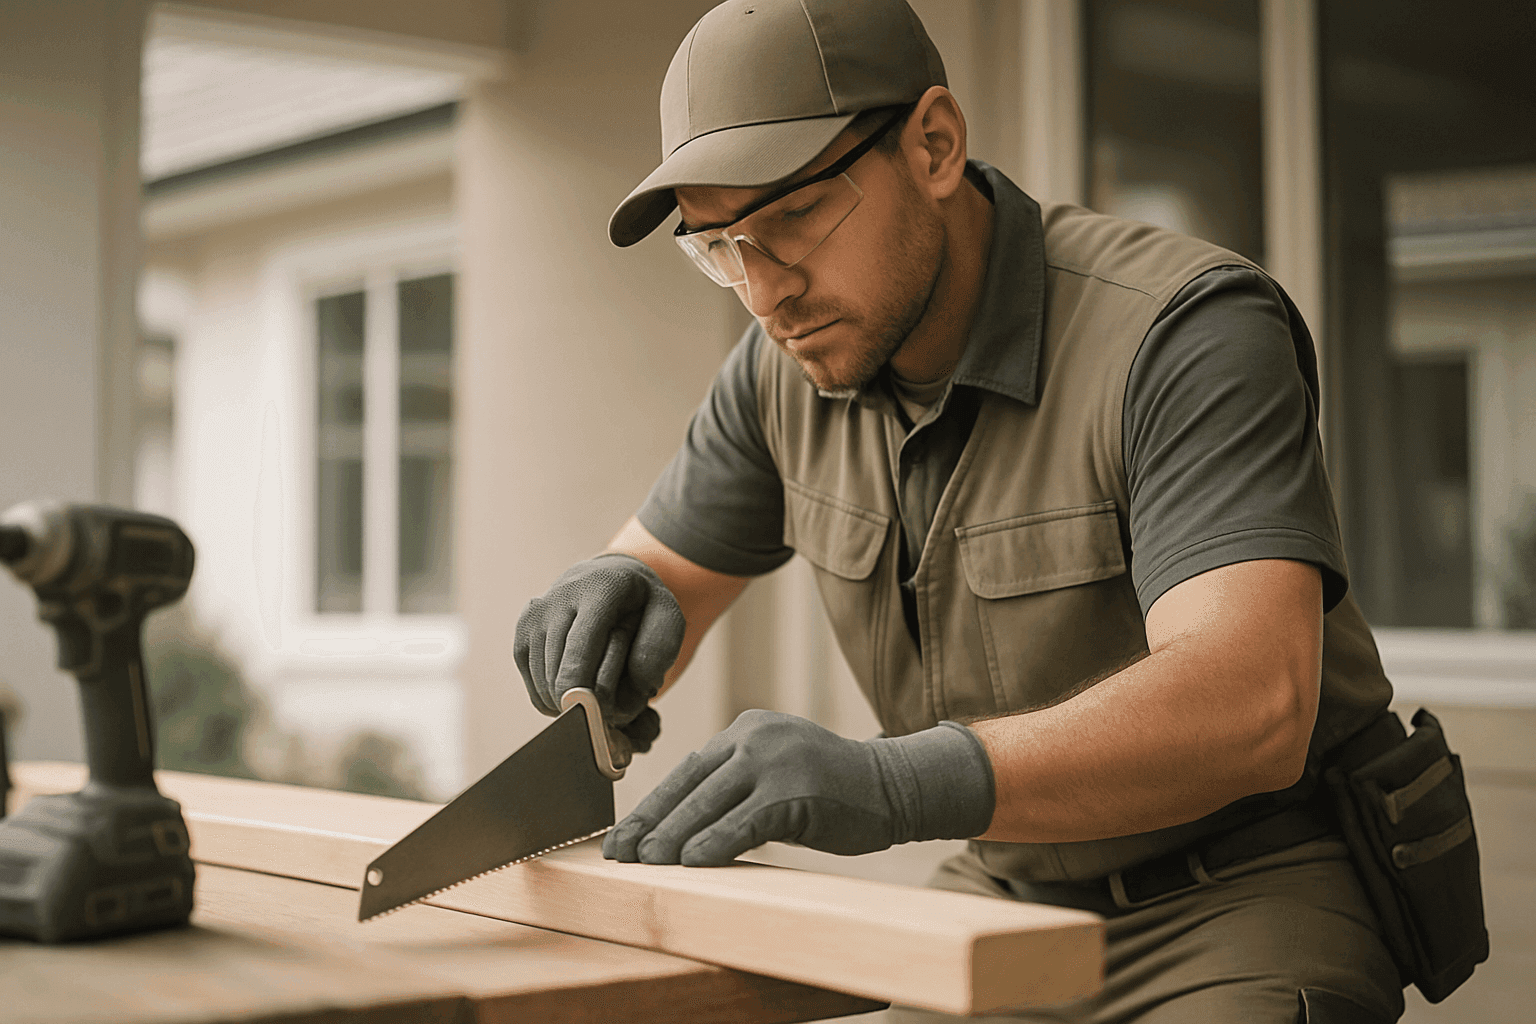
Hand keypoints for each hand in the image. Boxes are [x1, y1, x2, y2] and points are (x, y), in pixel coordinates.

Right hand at [514, 553, 684, 754]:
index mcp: (600, 589)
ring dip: (575, 701)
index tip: (601, 715)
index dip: (588, 692)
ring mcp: (535, 618)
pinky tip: (578, 684)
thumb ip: (657, 651)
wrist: (608, 578)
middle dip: (589, 701)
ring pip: (546, 688)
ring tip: (598, 683)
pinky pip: (536, 692)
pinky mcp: (521, 636)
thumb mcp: (668, 618)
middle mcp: (559, 598)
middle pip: (561, 676)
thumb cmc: (641, 605)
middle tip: (615, 701)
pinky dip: (558, 701)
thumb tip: (635, 687)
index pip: (581, 650)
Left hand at [603, 710, 995, 865]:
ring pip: (709, 802)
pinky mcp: (796, 790)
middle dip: (651, 822)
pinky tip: (691, 862)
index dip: (650, 805)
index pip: (686, 769)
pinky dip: (715, 842)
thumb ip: (733, 785)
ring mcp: (776, 761)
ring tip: (646, 862)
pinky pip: (745, 821)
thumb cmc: (830, 790)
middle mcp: (755, 736)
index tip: (622, 836)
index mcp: (746, 729)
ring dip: (673, 835)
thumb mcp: (775, 771)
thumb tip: (678, 823)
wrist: (893, 786)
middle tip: (619, 853)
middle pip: (689, 784)